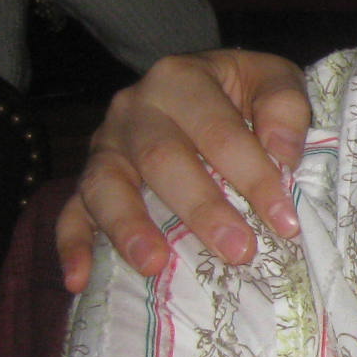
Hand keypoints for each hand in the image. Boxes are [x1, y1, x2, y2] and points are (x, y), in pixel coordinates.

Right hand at [56, 50, 312, 292]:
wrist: (202, 84)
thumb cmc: (244, 91)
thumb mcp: (274, 78)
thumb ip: (285, 106)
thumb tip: (281, 153)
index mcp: (181, 80)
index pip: (219, 131)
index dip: (254, 176)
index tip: (284, 222)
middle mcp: (134, 108)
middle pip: (161, 159)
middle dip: (201, 209)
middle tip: (238, 251)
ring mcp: (105, 144)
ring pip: (105, 184)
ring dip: (128, 227)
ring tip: (154, 266)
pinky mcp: (88, 177)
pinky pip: (70, 210)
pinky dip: (72, 244)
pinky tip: (79, 279)